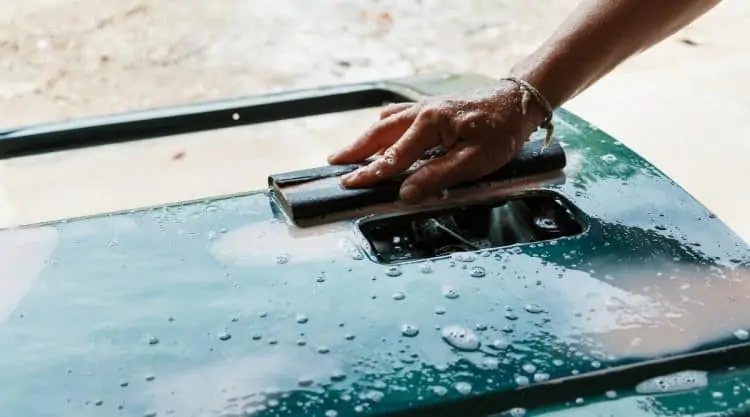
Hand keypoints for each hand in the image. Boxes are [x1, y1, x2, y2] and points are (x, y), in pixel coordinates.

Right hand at [327, 80, 548, 203]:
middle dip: (356, 150)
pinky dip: (383, 125)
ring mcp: (426, 106)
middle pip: (380, 134)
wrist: (519, 100)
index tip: (350, 185)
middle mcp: (422, 111)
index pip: (393, 156)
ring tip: (348, 151)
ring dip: (365, 138)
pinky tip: (378, 130)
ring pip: (386, 123)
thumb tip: (406, 193)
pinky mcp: (433, 107)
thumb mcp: (475, 161)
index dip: (371, 173)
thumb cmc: (501, 131)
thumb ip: (438, 176)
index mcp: (430, 124)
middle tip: (335, 164)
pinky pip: (399, 114)